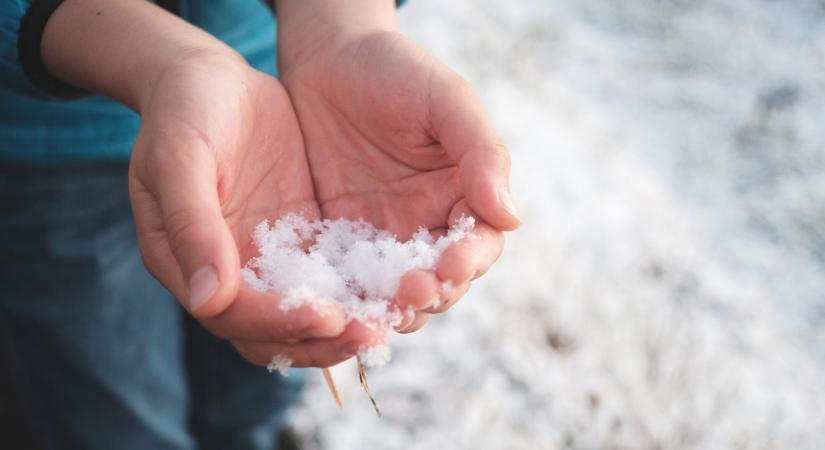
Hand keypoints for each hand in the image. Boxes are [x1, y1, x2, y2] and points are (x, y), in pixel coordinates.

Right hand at [40, 0, 392, 366]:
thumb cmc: (184, 110)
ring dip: (350, 323)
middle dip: (324, 338)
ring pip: (311, 312)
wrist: (212, 81)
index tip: (326, 317)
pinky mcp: (304, 240)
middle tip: (372, 332)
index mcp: (189, 263)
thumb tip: (208, 299)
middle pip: (277, 331)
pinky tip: (403, 283)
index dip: (278, 322)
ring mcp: (271, 259)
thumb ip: (192, 223)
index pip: (234, 315)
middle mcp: (232, 274)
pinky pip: (336, 276)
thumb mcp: (180, 156)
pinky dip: (364, 288)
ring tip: (395, 318)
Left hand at [279, 21, 520, 331]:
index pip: (480, 244)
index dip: (470, 260)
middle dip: (433, 293)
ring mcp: (383, 239)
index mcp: (464, 195)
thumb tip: (511, 217)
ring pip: (398, 292)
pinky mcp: (340, 243)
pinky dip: (349, 299)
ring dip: (394, 307)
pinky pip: (350, 281)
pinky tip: (339, 304)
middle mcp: (429, 225)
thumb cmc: (395, 69)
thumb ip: (481, 153)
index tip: (452, 264)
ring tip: (380, 311)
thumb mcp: (445, 99)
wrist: (326, 59)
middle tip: (411, 293)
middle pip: (443, 280)